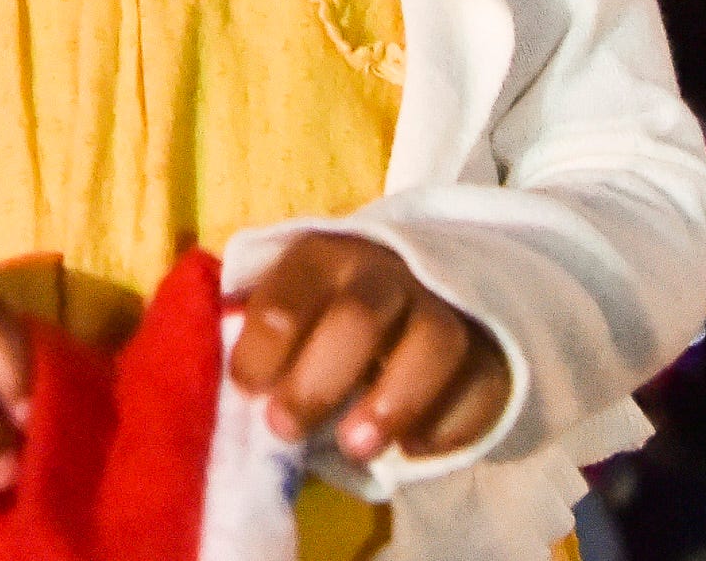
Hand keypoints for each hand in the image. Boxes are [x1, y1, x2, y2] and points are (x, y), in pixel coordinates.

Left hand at [224, 232, 511, 461]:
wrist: (421, 296)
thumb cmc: (329, 316)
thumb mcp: (291, 309)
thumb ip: (259, 334)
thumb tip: (214, 374)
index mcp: (325, 257)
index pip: (290, 291)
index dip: (264, 344)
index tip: (247, 388)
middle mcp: (389, 274)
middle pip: (360, 316)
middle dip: (318, 379)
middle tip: (285, 429)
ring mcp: (446, 309)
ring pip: (434, 342)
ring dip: (392, 399)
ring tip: (356, 447)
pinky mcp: (491, 352)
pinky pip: (482, 385)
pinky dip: (449, 421)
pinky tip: (415, 448)